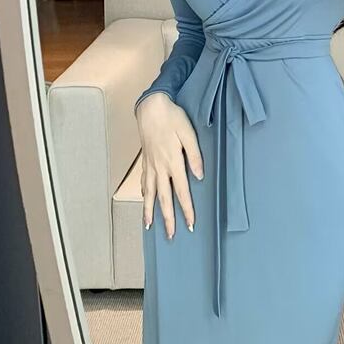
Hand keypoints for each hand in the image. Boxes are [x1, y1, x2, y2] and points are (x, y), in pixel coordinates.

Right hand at [135, 92, 203, 238]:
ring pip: (150, 193)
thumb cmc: (172, 118)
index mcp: (173, 162)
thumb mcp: (188, 133)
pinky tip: (145, 200)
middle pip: (164, 198)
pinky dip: (145, 194)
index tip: (191, 224)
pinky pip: (144, 182)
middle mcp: (160, 167)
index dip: (187, 209)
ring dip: (150, 211)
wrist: (150, 107)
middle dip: (168, 218)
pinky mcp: (145, 161)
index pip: (181, 191)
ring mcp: (151, 165)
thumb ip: (194, 155)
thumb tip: (199, 176)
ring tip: (150, 226)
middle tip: (171, 236)